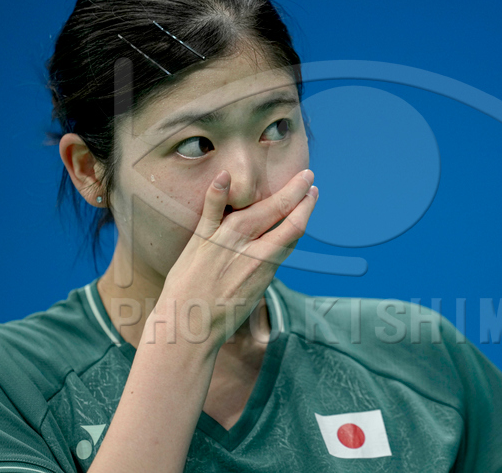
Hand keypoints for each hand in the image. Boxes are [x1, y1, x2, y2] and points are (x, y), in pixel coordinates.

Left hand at [154, 168, 317, 347]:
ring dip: (276, 191)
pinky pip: (211, 212)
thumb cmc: (222, 314)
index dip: (306, 210)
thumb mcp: (255, 289)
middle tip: (308, 176)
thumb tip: (276, 243)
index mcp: (264, 265)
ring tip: (287, 178)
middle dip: (297, 193)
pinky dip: (217, 194)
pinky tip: (225, 176)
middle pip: (279, 214)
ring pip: (254, 210)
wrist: (188, 326)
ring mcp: (223, 242)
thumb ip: (265, 263)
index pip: (293, 230)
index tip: (312, 195)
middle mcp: (247, 251)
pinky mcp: (200, 240)